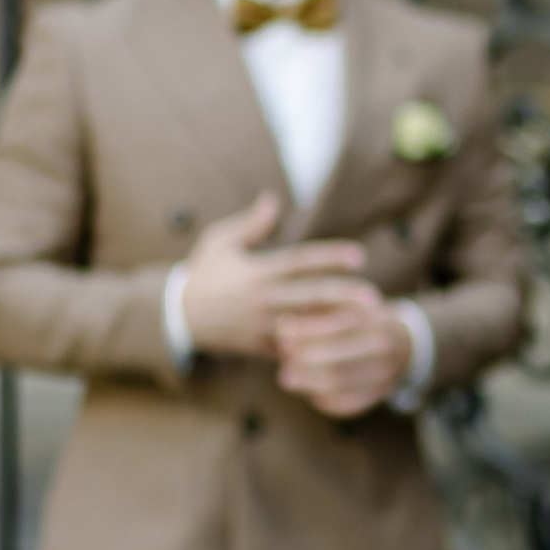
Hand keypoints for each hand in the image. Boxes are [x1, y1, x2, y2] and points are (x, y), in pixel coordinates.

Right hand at [181, 193, 368, 358]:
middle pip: (308, 296)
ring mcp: (259, 325)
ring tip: (365, 323)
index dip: (330, 257)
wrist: (176, 315)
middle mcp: (260, 299)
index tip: (358, 256)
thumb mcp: (219, 241)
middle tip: (373, 296)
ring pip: (304, 326)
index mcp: (256, 271)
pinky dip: (314, 350)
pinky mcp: (257, 346)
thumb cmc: (203, 274)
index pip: (299, 262)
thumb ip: (250, 223)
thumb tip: (273, 199)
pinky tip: (341, 349)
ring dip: (335, 325)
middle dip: (342, 296)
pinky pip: (289, 350)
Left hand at [270, 275, 413, 417]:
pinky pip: (352, 403)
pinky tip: (312, 395)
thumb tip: (282, 329)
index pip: (335, 326)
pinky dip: (328, 401)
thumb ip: (315, 313)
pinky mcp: (383, 390)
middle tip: (281, 369)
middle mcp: (383, 344)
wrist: (399, 340)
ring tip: (287, 379)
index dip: (305, 332)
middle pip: (337, 359)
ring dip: (309, 384)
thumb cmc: (357, 320)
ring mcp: (386, 369)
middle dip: (303, 364)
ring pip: (342, 383)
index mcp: (373, 317)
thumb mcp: (343, 305)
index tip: (281, 334)